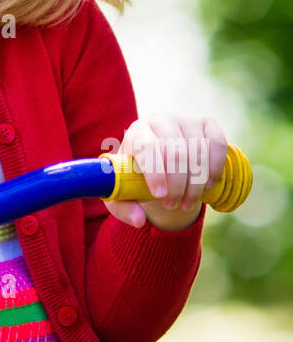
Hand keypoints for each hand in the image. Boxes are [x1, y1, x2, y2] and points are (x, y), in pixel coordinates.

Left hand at [103, 113, 227, 230]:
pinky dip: (215, 167)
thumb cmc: (136, 176)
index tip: (160, 195)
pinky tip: (208, 185)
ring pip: (198, 152)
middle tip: (173, 205)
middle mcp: (160, 121)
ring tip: (187, 202)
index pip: (146, 147)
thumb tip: (139, 220)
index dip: (155, 172)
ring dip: (196, 184)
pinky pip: (218, 143)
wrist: (159, 160)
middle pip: (175, 152)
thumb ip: (124, 209)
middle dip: (177, 186)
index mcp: (136, 133)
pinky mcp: (206, 124)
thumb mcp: (124, 194)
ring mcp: (185, 120)